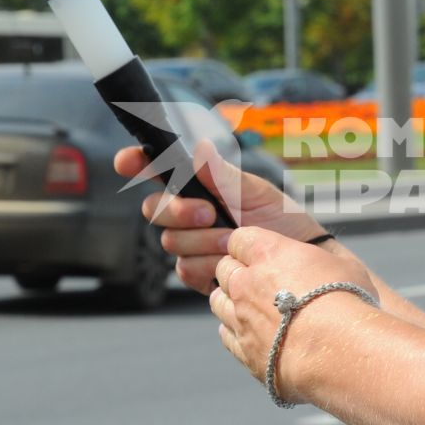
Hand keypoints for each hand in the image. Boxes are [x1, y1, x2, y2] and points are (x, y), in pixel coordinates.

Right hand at [114, 139, 318, 293]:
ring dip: (203, 241)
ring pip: (170, 241)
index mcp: (200, 186)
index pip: (157, 171)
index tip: (128, 161)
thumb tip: (199, 150)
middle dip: (179, 211)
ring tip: (233, 241)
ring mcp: (190, 244)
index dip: (136, 163)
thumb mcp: (257, 192)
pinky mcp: (197, 274)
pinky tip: (228, 262)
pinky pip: (184, 269)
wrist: (296, 264)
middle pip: (153, 209)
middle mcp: (188, 214)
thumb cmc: (281, 221)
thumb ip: (224, 176)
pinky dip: (208, 265)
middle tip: (210, 213)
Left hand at [210, 226, 379, 401]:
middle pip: (224, 269)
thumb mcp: (343, 266)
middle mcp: (246, 283)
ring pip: (218, 301)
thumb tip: (320, 267)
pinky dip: (235, 330)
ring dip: (231, 300)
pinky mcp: (244, 350)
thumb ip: (318, 263)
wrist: (340, 350)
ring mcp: (241, 318)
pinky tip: (252, 332)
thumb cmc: (348, 303)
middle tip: (257, 280)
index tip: (261, 253)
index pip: (239, 238)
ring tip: (251, 307)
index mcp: (268, 253)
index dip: (249, 245)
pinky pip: (226, 334)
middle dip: (237, 271)